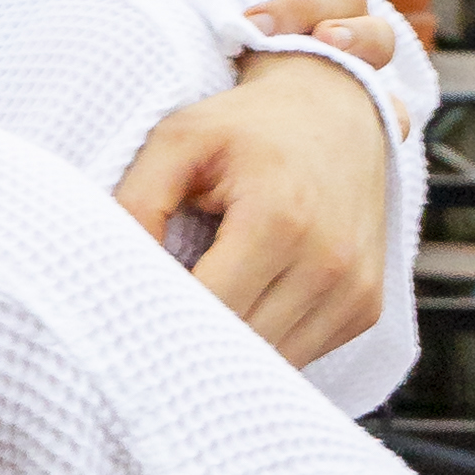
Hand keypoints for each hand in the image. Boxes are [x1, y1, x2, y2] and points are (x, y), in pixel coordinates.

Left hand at [115, 55, 391, 366]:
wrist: (335, 110)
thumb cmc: (245, 126)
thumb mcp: (177, 140)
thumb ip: (137, 201)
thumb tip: (109, 271)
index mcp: (277, 218)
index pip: (208, 308)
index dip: (159, 321)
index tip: (124, 316)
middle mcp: (328, 262)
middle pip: (240, 346)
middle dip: (188, 344)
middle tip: (146, 328)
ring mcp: (354, 291)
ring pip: (271, 365)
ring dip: (226, 355)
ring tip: (190, 320)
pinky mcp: (365, 308)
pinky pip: (301, 355)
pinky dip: (262, 347)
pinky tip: (237, 311)